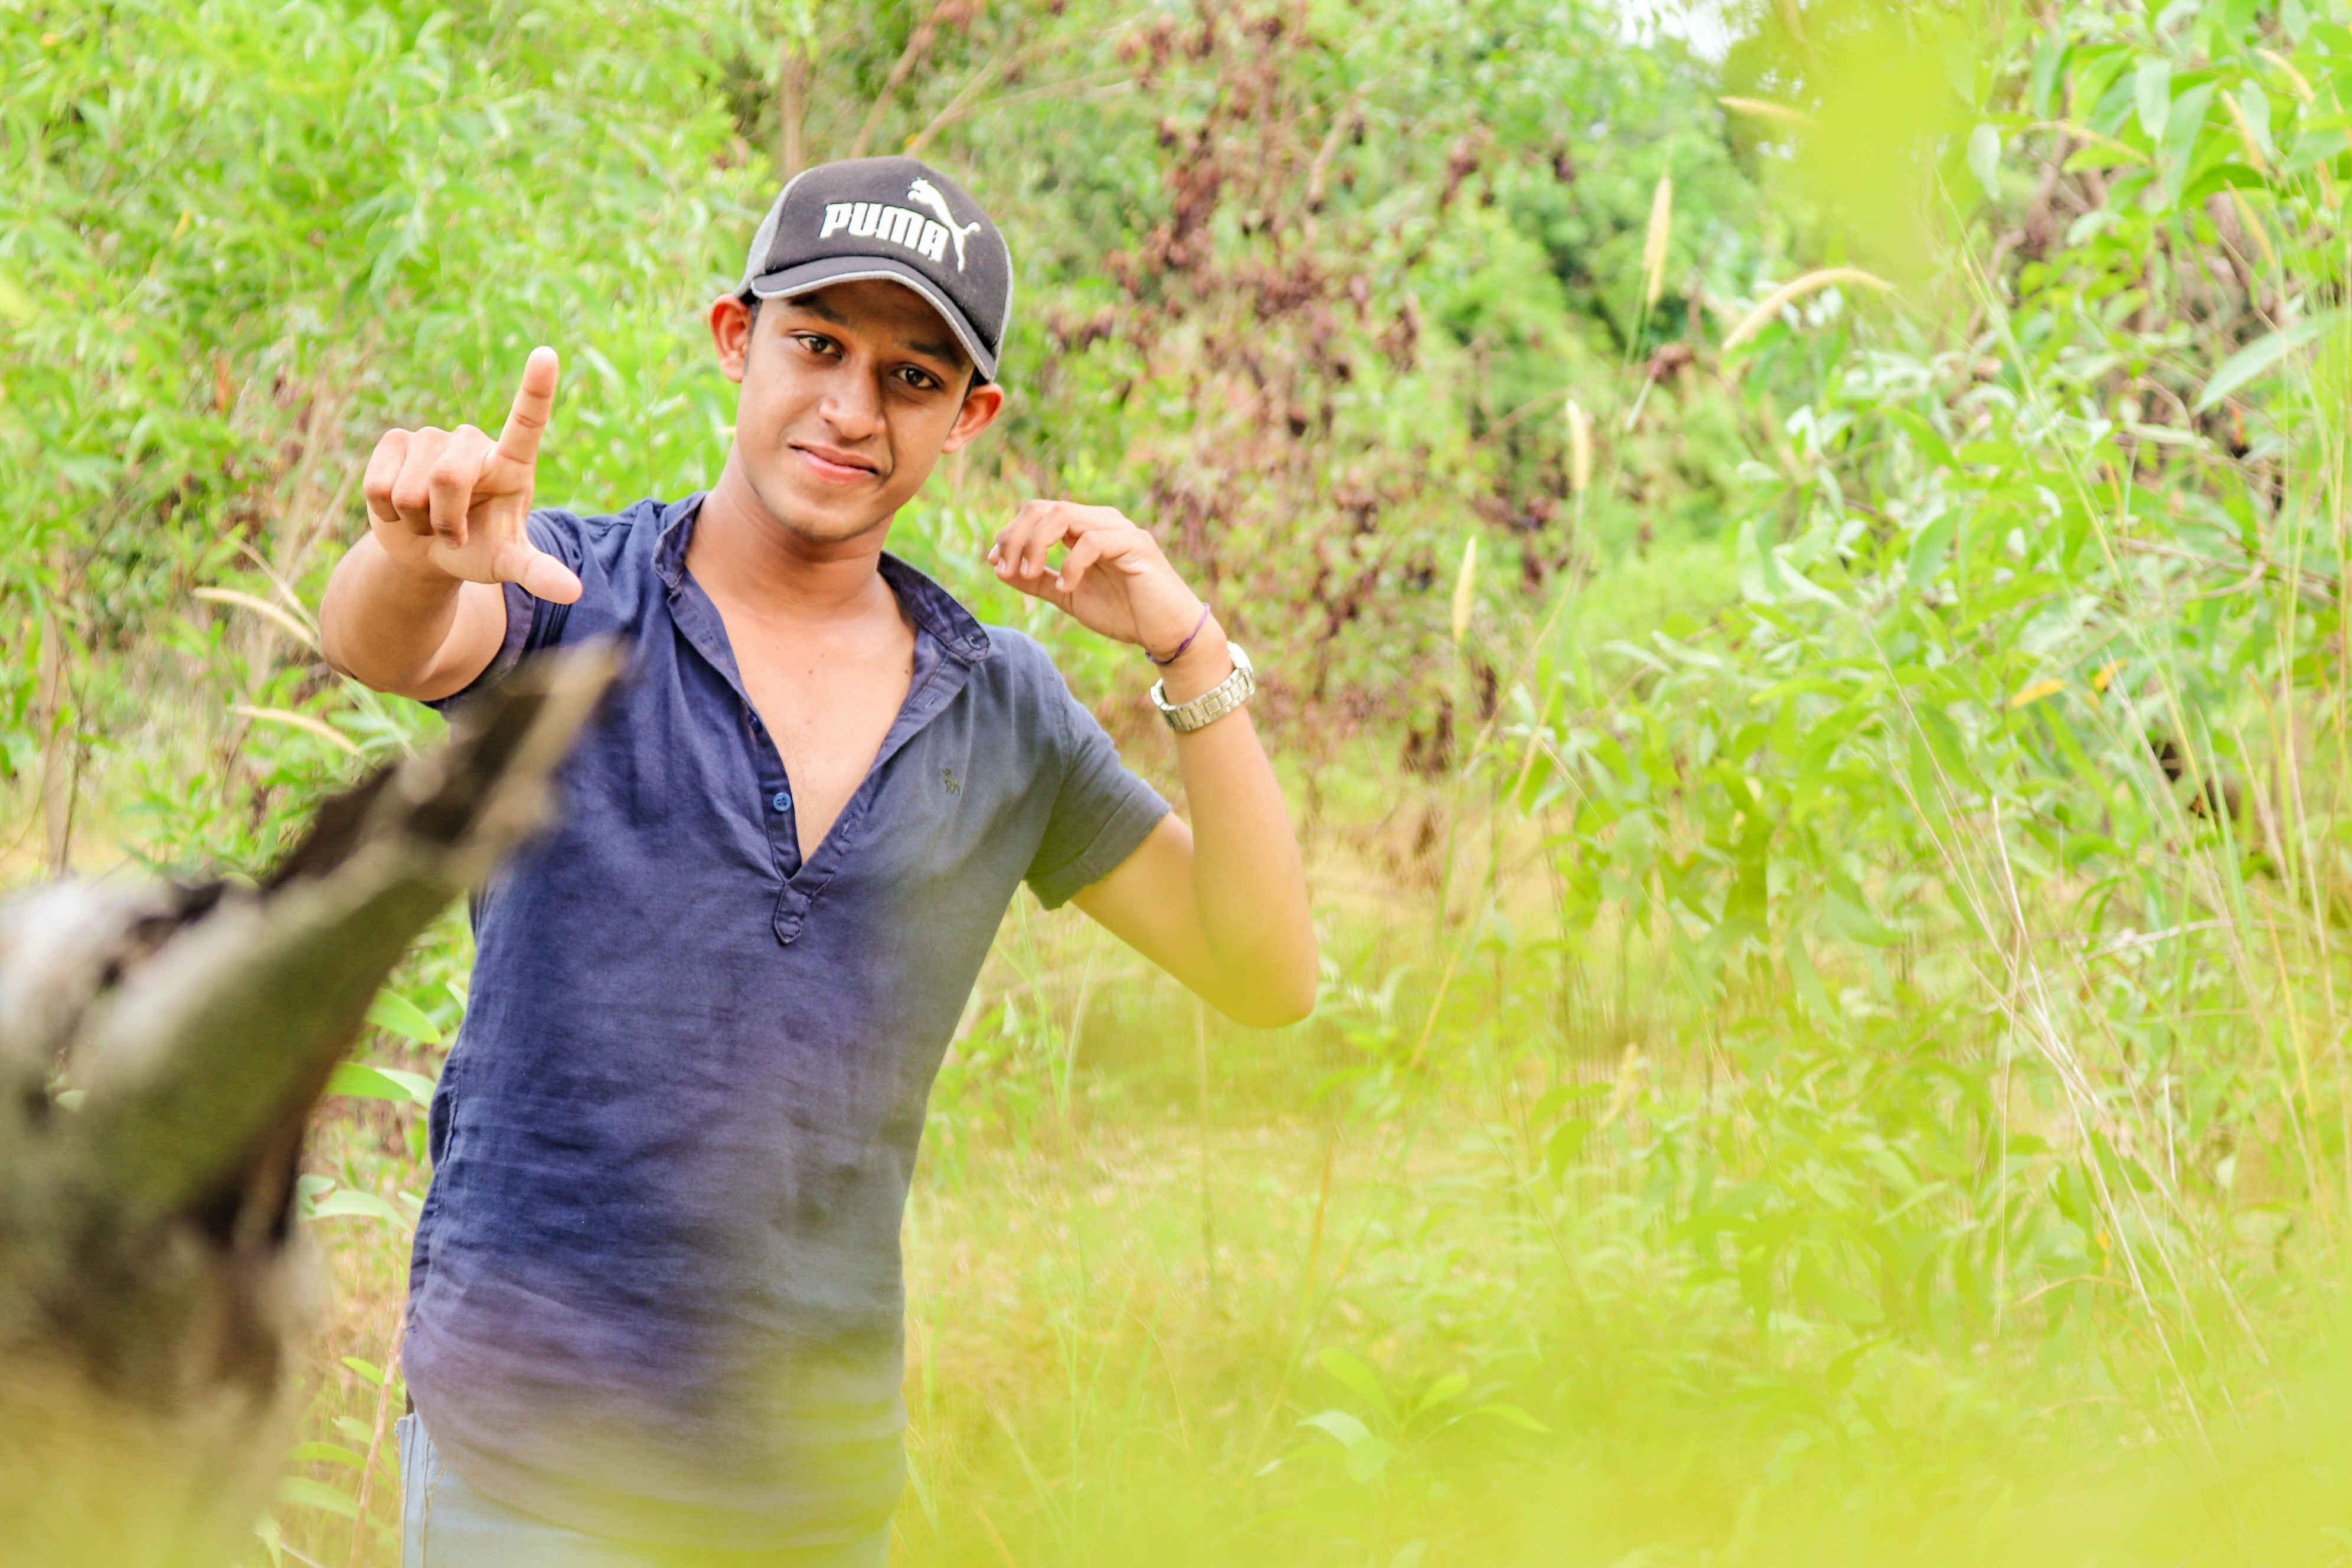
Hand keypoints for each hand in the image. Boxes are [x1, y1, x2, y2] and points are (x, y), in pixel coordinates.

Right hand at [360, 347, 581, 604]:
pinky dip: (386, 513)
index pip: (527, 422)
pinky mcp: (394, 441)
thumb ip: (539, 573)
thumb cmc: (479, 551)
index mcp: (512, 463)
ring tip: (428, 518)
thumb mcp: (508, 564)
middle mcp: (473, 441)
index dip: (535, 390)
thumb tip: (574, 593)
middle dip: (446, 521)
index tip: (546, 354)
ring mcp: (432, 437)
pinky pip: (378, 486)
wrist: (429, 551)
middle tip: (454, 532)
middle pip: (448, 479)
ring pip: (411, 489)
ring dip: (417, 520)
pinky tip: (400, 508)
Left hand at [988, 501, 1214, 664]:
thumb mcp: (1068, 597)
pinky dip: (1072, 563)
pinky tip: (1067, 587)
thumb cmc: (1125, 613)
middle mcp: (1100, 521)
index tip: (995, 563)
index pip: (1039, 513)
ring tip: (1029, 575)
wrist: (1168, 633)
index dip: (1011, 533)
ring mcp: (1119, 530)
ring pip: (1065, 515)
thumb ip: (1037, 582)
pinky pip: (1093, 541)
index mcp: (1084, 530)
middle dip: (1018, 536)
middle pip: (1047, 507)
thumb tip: (998, 568)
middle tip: (1006, 569)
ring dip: (1037, 544)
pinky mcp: (1136, 544)